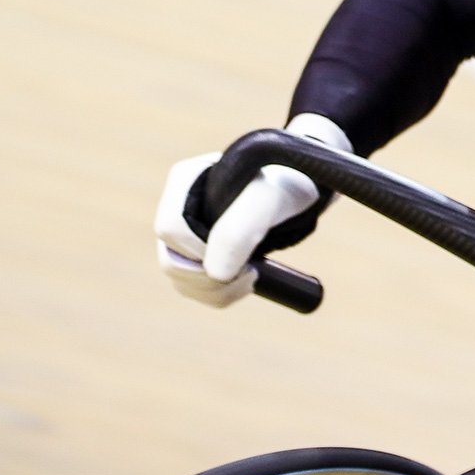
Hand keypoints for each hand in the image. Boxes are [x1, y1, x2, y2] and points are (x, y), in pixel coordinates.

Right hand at [154, 114, 350, 307]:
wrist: (305, 187)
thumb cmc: (287, 186)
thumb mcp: (267, 201)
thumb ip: (239, 231)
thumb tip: (214, 274)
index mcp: (186, 180)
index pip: (169, 229)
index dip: (200, 250)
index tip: (243, 253)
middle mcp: (180, 205)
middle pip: (171, 260)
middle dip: (211, 279)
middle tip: (253, 275)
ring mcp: (187, 230)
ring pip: (181, 279)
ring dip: (216, 291)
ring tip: (254, 279)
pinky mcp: (201, 250)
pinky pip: (195, 287)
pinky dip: (220, 295)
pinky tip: (248, 283)